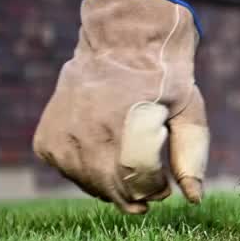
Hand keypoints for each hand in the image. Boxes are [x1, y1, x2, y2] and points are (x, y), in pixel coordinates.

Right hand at [33, 0, 208, 213]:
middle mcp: (87, 132)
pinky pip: (67, 173)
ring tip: (128, 168)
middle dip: (137, 196)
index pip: (139, 182)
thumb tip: (194, 199)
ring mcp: (61, 136)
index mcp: (124, 124)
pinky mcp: (45, 139)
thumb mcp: (188, 110)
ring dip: (113, 187)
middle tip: (150, 189)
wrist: (121, 41)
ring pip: (90, 186)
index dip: (156, 191)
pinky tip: (102, 156)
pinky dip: (87, 173)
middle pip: (114, 189)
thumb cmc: (163, 79)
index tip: (165, 187)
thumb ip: (191, 155)